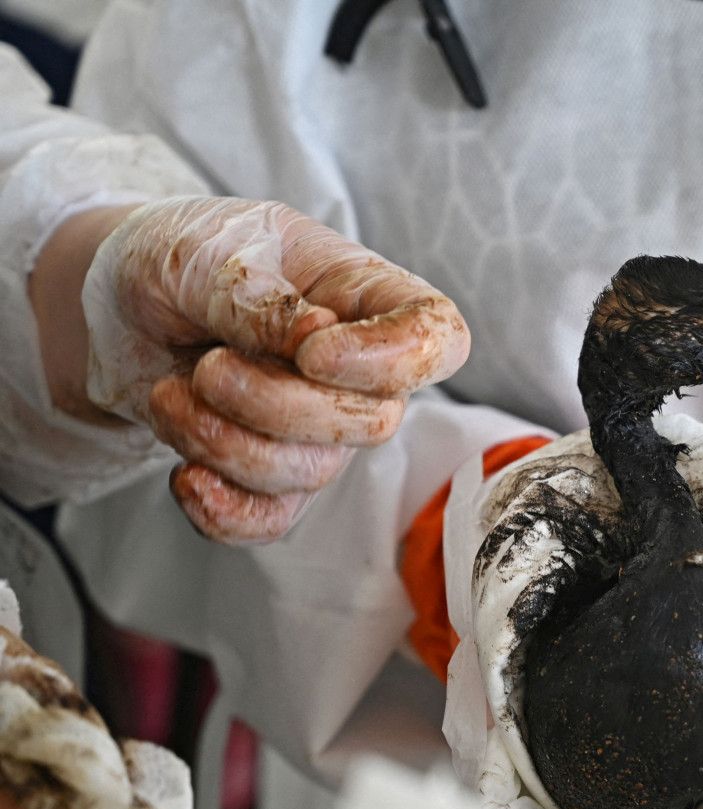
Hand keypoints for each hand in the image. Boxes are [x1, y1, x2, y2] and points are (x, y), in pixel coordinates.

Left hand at [30, 198, 470, 543]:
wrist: (120, 303)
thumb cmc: (183, 257)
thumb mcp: (206, 252)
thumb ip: (259, 296)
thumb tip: (316, 335)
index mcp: (365, 296)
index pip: (439, 338)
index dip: (396, 360)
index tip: (314, 353)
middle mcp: (359, 370)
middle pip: (371, 422)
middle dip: (276, 406)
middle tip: (208, 366)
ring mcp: (320, 428)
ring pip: (310, 472)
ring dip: (225, 442)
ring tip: (172, 393)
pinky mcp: (270, 473)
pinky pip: (270, 518)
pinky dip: (224, 512)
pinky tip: (184, 477)